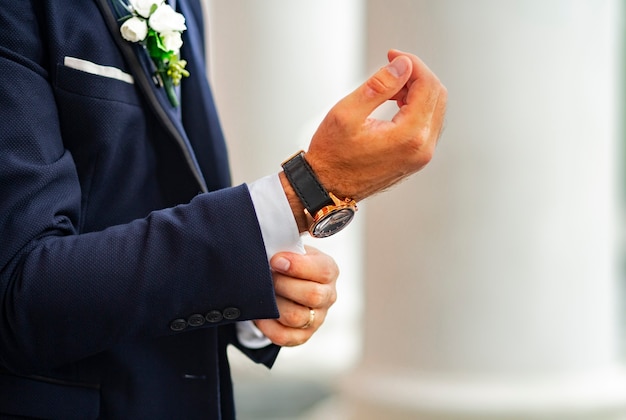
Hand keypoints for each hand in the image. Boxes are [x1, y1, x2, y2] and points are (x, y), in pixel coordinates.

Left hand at [254, 246, 338, 346]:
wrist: (281, 282)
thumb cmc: (285, 261)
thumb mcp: (289, 248)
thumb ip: (284, 242)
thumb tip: (265, 235)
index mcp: (328, 270)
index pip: (321, 271)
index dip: (297, 266)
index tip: (275, 260)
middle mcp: (328, 295)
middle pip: (312, 296)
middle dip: (283, 285)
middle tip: (268, 276)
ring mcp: (317, 318)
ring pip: (298, 317)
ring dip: (275, 304)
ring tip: (262, 293)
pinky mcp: (303, 336)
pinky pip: (286, 337)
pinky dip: (269, 326)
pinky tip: (260, 313)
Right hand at [280, 50, 446, 231]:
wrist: (328, 188)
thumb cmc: (332, 155)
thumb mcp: (348, 113)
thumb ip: (379, 86)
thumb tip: (403, 66)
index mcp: (409, 136)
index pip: (427, 86)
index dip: (412, 64)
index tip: (392, 55)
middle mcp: (422, 148)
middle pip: (437, 95)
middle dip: (416, 74)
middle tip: (391, 66)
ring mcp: (421, 156)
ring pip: (434, 108)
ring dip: (416, 90)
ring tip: (389, 86)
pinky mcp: (416, 158)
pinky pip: (427, 124)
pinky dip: (415, 106)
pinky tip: (395, 102)